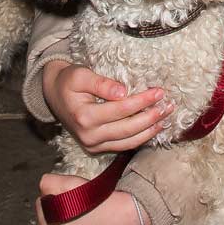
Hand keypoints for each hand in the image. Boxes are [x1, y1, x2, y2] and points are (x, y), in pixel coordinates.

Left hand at [34, 178, 143, 224]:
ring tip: (82, 217)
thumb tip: (43, 188)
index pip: (41, 207)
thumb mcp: (70, 182)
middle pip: (49, 223)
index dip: (54, 197)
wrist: (128, 218)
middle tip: (75, 206)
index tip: (67, 196)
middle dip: (58, 214)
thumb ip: (47, 183)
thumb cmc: (101, 202)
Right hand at [42, 60, 171, 153]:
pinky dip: (141, 138)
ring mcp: (93, 145)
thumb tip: (123, 92)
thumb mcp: (80, 75)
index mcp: (84, 117)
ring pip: (128, 142)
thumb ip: (101, 83)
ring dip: (150, 130)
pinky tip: (154, 127)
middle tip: (168, 105)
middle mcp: (89, 136)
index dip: (141, 101)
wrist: (54, 95)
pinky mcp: (97, 149)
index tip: (158, 91)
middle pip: (128, 129)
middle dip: (151, 117)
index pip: (121, 109)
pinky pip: (124, 146)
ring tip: (166, 117)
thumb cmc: (68, 82)